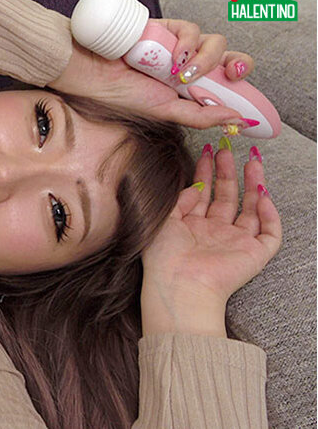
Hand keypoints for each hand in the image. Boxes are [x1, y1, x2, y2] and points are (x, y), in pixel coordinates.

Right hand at [49, 18, 254, 129]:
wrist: (97, 73)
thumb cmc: (124, 93)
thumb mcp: (166, 111)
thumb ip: (200, 116)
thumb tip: (234, 119)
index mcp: (192, 86)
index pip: (228, 80)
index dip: (241, 82)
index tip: (244, 94)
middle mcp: (190, 64)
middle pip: (230, 57)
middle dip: (237, 64)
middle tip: (230, 75)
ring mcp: (181, 45)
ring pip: (215, 42)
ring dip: (207, 59)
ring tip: (184, 74)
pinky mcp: (169, 27)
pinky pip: (192, 29)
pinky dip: (189, 44)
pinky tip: (175, 58)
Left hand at [139, 141, 281, 335]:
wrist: (179, 285)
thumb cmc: (163, 257)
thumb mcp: (163, 220)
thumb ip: (179, 199)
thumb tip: (194, 186)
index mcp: (191, 227)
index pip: (203, 194)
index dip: (206, 172)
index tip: (208, 150)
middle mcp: (214, 234)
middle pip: (227, 197)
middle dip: (228, 171)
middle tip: (228, 148)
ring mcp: (235, 243)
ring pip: (252, 209)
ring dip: (253, 184)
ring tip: (252, 160)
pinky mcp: (255, 255)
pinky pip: (270, 232)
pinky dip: (271, 213)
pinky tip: (263, 193)